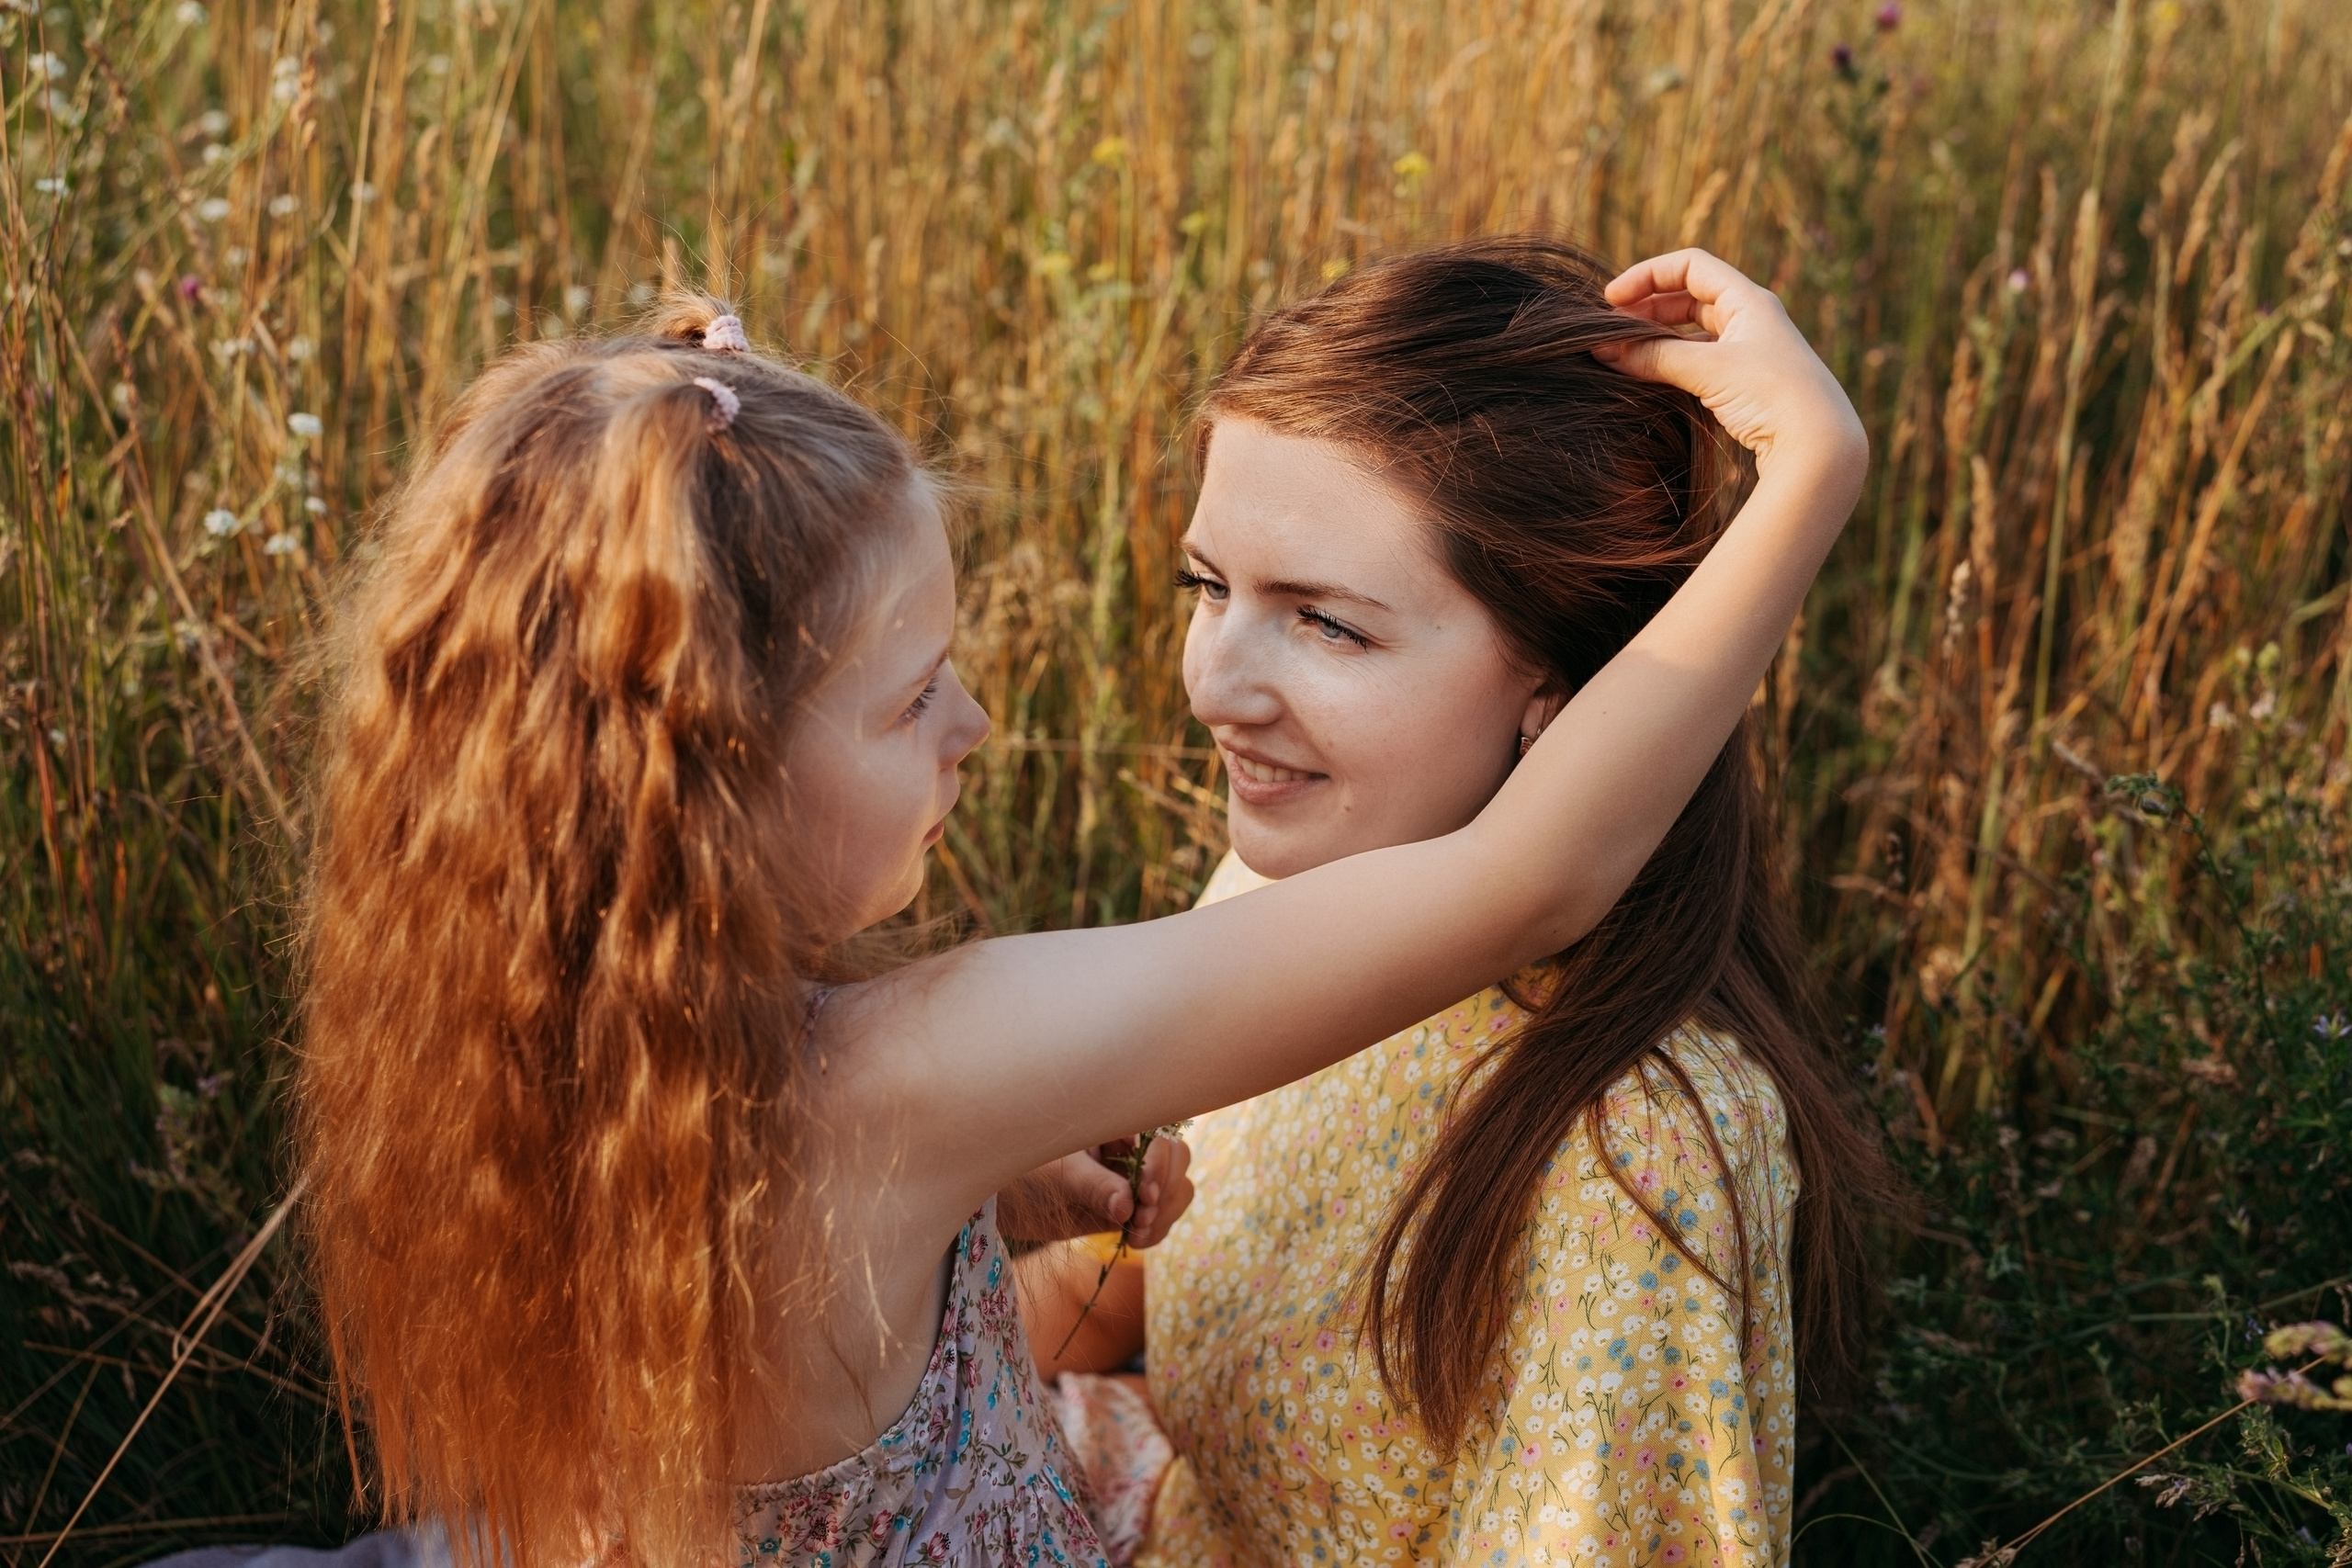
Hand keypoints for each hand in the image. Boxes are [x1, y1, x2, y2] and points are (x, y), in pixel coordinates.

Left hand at [996, 1136, 1194, 1247]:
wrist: (1002, 1201)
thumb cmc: (1022, 1172)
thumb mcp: (1057, 1175)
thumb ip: (1093, 1187)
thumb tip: (1127, 1206)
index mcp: (1114, 1126)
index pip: (1158, 1135)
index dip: (1160, 1165)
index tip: (1143, 1194)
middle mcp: (1128, 1150)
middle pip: (1178, 1159)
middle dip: (1166, 1190)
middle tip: (1141, 1217)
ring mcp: (1130, 1180)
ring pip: (1176, 1188)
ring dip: (1166, 1213)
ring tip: (1138, 1232)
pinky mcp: (1126, 1209)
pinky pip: (1160, 1216)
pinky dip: (1157, 1229)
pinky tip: (1136, 1241)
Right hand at [1596, 249, 1865, 484]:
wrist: (1819, 445)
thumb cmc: (1771, 395)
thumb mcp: (1708, 369)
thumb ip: (1655, 356)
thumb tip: (1605, 351)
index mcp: (1748, 300)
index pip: (1690, 266)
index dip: (1648, 276)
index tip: (1612, 300)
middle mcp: (1751, 319)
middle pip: (1688, 297)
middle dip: (1647, 308)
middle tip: (1611, 330)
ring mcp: (1749, 351)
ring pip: (1692, 332)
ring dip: (1657, 338)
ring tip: (1623, 354)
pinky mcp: (1746, 383)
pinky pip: (1699, 361)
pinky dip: (1672, 363)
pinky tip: (1651, 377)